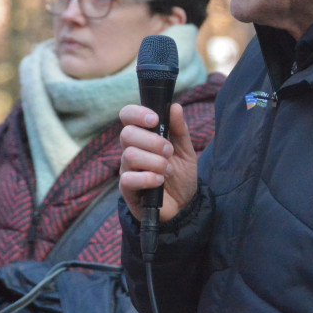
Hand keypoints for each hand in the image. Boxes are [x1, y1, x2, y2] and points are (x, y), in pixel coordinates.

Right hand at [119, 102, 198, 221]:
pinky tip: (160, 181)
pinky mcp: (127, 190)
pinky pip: (128, 179)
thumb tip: (175, 106)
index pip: (127, 116)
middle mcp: (130, 150)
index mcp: (143, 136)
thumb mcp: (186, 150)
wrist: (183, 205)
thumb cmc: (180, 174)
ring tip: (168, 170)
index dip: (137, 113)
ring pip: (129, 155)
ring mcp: (127, 170)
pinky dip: (148, 178)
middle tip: (169, 151)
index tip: (154, 119)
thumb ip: (180, 130)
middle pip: (127, 134)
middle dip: (153, 141)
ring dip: (154, 162)